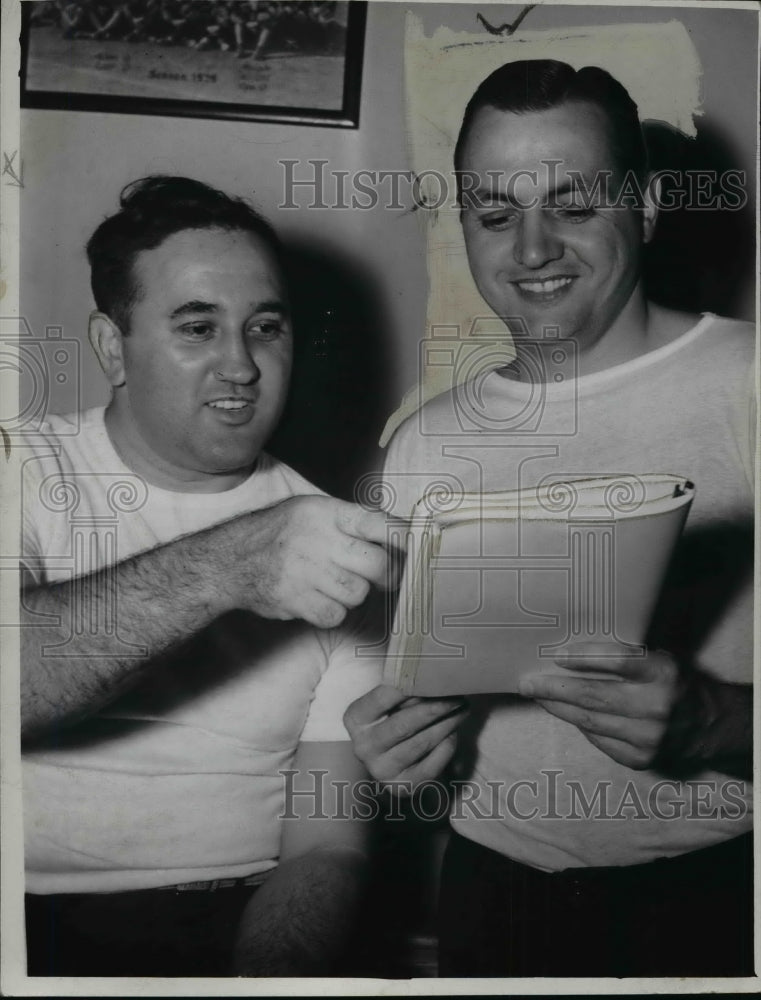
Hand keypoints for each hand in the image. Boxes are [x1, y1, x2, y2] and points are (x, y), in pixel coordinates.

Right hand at [234, 496, 399, 627]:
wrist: (230, 561)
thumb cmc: (279, 534)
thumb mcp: (311, 511)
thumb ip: (350, 522)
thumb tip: (400, 535)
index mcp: (326, 513)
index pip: (378, 523)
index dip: (403, 538)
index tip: (417, 548)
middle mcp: (318, 540)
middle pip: (377, 564)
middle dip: (387, 574)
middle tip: (386, 577)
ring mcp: (306, 571)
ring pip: (358, 593)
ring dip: (354, 594)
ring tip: (336, 583)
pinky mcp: (296, 599)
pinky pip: (335, 615)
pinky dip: (332, 612)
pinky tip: (319, 598)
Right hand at [344, 684, 468, 790]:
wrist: (393, 765)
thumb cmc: (394, 720)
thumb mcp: (391, 702)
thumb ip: (404, 688)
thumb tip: (431, 669)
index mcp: (356, 718)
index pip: (383, 696)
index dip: (411, 685)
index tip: (435, 675)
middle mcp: (363, 746)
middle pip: (405, 724)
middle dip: (436, 707)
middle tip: (458, 695)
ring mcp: (382, 769)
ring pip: (422, 742)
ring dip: (448, 723)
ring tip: (463, 708)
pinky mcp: (403, 786)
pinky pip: (433, 762)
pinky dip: (447, 745)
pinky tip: (454, 732)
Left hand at [518, 643, 691, 769]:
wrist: (711, 726)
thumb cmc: (676, 684)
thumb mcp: (660, 659)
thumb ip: (626, 657)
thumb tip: (571, 654)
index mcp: (663, 673)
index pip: (617, 661)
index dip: (583, 658)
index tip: (556, 655)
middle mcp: (656, 707)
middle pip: (593, 696)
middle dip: (554, 688)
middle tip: (528, 682)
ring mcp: (648, 737)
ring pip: (590, 721)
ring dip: (558, 708)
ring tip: (538, 696)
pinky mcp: (641, 759)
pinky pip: (598, 740)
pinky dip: (580, 725)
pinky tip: (567, 714)